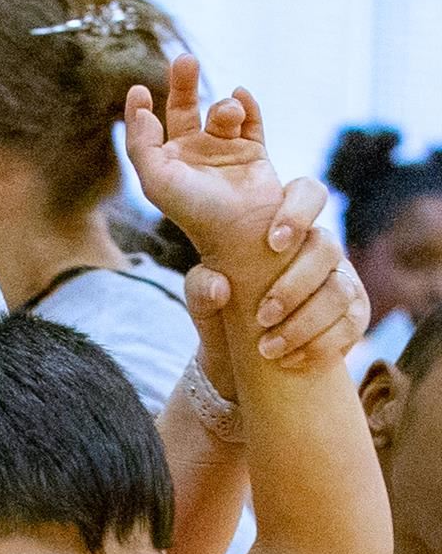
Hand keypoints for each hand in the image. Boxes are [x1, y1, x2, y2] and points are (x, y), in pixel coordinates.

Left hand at [127, 55, 284, 272]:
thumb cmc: (193, 210)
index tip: (138, 89)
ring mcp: (225, 150)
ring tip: (226, 115)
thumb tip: (141, 109)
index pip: (153, 123)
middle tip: (185, 60)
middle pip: (187, 106)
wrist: (240, 234)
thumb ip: (142, 145)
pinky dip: (248, 104)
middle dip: (185, 82)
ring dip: (224, 106)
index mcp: (167, 160)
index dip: (145, 106)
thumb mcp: (157, 180)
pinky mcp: (254, 151)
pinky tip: (242, 95)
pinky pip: (252, 118)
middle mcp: (194, 152)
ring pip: (222, 111)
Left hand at [179, 175, 367, 390]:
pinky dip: (321, 344)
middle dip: (294, 285)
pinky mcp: (353, 314)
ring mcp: (340, 279)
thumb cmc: (221, 312)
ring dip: (304, 322)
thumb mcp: (201, 301)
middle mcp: (317, 249)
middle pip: (327, 248)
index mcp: (283, 229)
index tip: (273, 242)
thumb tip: (221, 286)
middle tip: (261, 316)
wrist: (238, 357)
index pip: (307, 193)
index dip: (298, 211)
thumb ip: (201, 288)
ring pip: (340, 290)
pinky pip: (351, 324)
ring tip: (268, 348)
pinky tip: (291, 360)